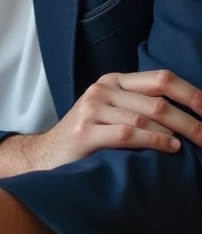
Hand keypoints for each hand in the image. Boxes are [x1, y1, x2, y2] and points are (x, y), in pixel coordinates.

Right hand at [0, 69, 201, 177]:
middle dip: (191, 121)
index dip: (191, 93)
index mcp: (112, 81)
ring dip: (175, 135)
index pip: (160, 79)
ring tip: (193, 146)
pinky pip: (128, 134)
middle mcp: (101, 90)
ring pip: (145, 119)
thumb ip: (140, 106)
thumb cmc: (88, 136)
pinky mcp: (84, 132)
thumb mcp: (112, 112)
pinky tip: (170, 149)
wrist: (47, 155)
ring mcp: (91, 110)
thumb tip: (187, 112)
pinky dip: (154, 142)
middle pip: (157, 102)